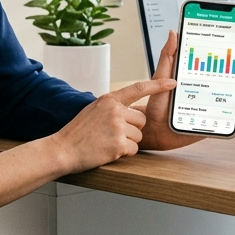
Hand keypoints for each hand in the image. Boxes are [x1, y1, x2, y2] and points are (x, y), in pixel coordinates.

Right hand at [53, 78, 173, 172]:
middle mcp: (115, 110)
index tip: (172, 82)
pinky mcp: (118, 143)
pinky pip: (134, 148)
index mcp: (109, 99)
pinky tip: (109, 150)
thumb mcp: (94, 110)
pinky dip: (124, 153)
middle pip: (141, 120)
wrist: (62, 149)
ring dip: (128, 142)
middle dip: (133, 129)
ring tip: (108, 142)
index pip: (138, 88)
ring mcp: (117, 126)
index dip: (157, 85)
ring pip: (139, 135)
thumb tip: (129, 109)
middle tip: (112, 134)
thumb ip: (112, 106)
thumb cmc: (77, 132)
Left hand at [140, 30, 234, 150]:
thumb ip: (168, 55)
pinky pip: (232, 121)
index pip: (224, 63)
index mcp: (201, 75)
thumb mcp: (162, 76)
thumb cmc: (158, 102)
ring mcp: (215, 106)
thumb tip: (173, 33)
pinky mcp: (214, 122)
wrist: (154, 128)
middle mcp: (211, 89)